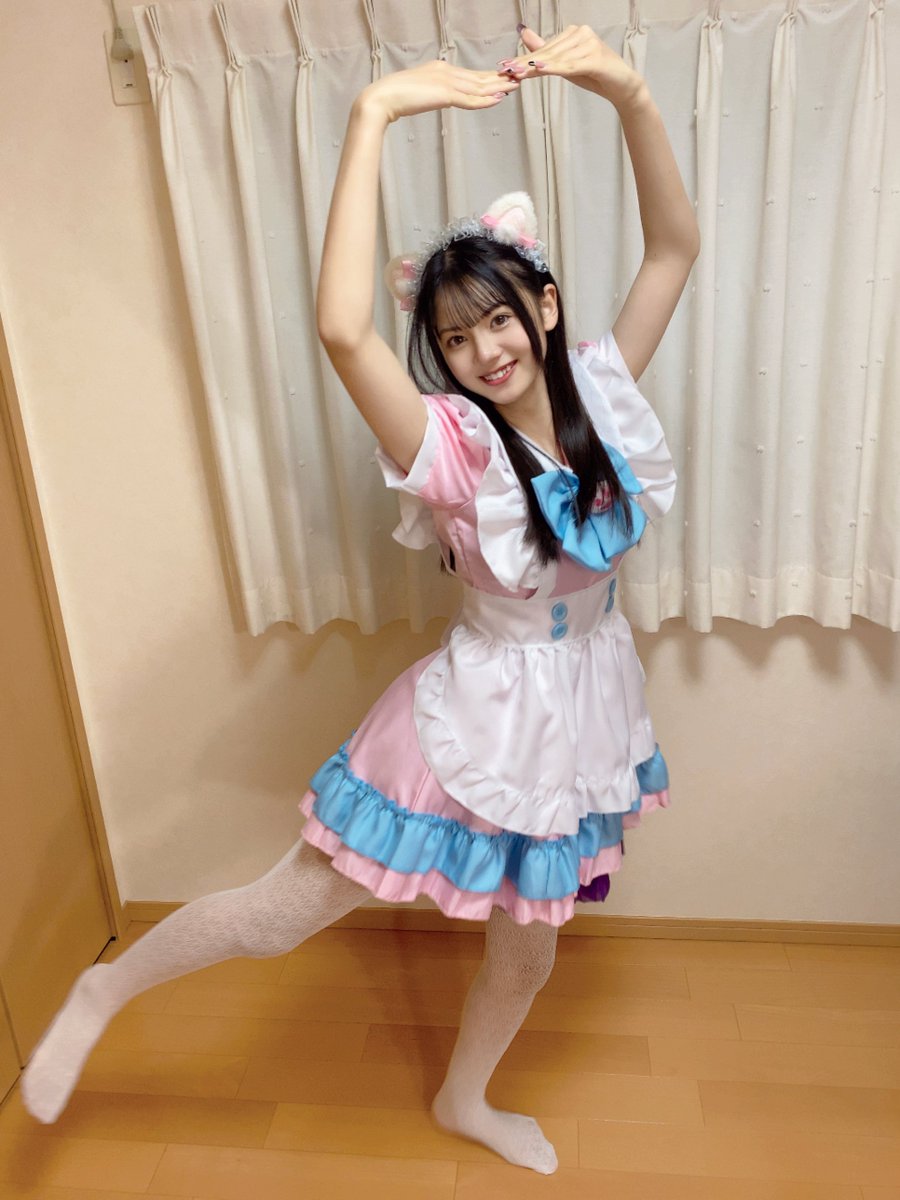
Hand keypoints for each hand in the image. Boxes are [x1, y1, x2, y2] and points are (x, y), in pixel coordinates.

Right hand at [357, 60, 519, 124]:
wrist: (382, 98)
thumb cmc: (395, 97)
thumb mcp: (419, 93)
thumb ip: (433, 93)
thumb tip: (441, 97)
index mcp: (441, 69)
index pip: (470, 75)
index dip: (489, 77)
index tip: (503, 78)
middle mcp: (446, 71)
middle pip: (479, 77)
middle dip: (500, 78)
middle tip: (519, 77)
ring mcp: (446, 82)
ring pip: (479, 86)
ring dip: (499, 86)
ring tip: (516, 86)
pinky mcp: (444, 94)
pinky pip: (470, 99)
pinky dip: (486, 100)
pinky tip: (499, 98)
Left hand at [499, 24, 643, 107]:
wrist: (622, 87)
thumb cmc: (595, 75)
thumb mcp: (567, 65)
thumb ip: (546, 51)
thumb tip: (524, 34)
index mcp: (573, 33)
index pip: (545, 49)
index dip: (524, 59)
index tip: (504, 66)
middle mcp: (581, 33)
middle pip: (548, 53)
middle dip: (526, 64)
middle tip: (506, 71)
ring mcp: (589, 43)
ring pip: (557, 59)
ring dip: (536, 68)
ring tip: (517, 74)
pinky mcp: (595, 58)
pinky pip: (571, 65)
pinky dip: (556, 68)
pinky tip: (541, 70)